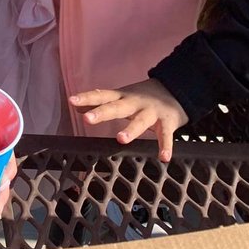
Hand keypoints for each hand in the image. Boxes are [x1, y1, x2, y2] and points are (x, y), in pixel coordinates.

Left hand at [70, 79, 188, 161]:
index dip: (86, 98)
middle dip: (103, 113)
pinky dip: (166, 146)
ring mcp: (151, 112)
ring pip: (140, 121)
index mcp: (121, 97)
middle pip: (116, 107)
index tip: (72, 101)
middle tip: (88, 119)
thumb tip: (79, 108)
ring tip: (121, 139)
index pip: (101, 96)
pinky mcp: (167, 122)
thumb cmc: (142, 97)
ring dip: (131, 130)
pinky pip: (166, 135)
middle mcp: (134, 103)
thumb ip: (101, 103)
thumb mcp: (121, 97)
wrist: (176, 91)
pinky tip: (163, 157)